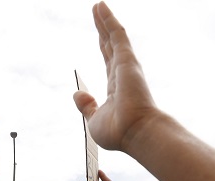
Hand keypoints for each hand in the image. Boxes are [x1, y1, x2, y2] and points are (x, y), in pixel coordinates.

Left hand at [73, 2, 160, 153]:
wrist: (136, 133)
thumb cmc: (119, 133)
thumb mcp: (95, 120)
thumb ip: (87, 106)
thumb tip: (77, 93)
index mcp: (115, 88)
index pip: (108, 61)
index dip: (103, 46)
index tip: (99, 36)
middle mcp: (122, 74)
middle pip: (110, 45)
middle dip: (103, 28)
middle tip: (98, 12)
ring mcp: (125, 66)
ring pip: (113, 36)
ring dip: (105, 20)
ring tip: (98, 5)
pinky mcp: (126, 59)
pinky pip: (116, 34)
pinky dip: (108, 20)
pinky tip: (100, 7)